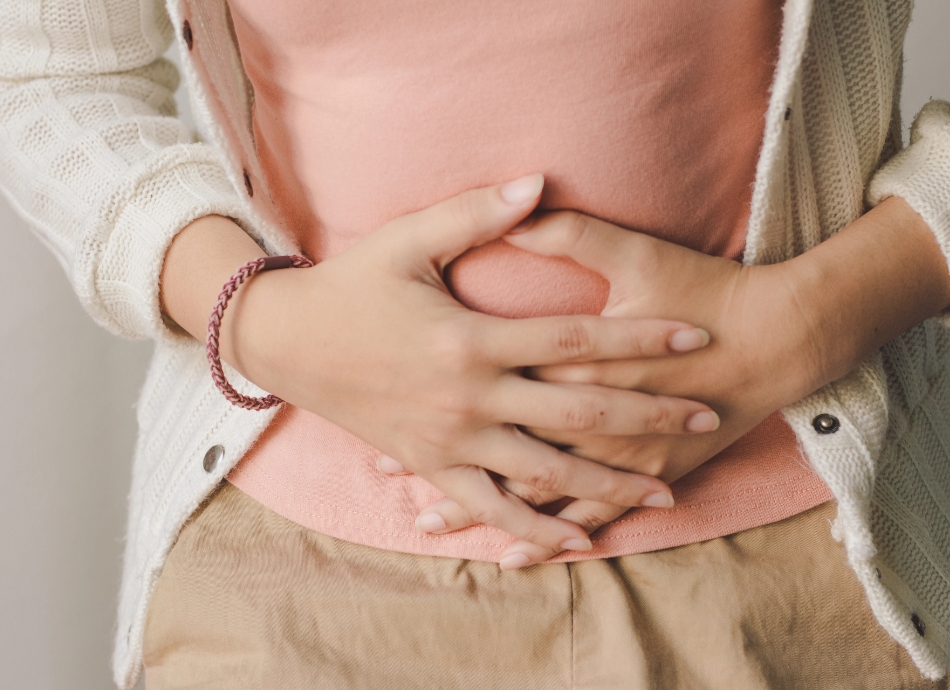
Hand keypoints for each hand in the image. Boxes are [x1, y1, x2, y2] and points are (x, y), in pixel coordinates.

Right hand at [161, 176, 718, 553]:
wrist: (287, 342)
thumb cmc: (350, 285)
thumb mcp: (407, 240)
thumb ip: (477, 214)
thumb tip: (539, 181)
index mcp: (471, 339)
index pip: (576, 340)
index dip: (641, 339)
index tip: (696, 336)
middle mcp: (469, 398)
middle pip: (578, 414)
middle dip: (649, 416)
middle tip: (707, 418)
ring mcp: (450, 441)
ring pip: (545, 473)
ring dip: (609, 485)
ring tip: (665, 493)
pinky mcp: (430, 467)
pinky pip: (489, 507)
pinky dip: (533, 528)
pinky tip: (576, 542)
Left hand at [405, 196, 949, 567]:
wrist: (780, 337)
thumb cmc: (707, 289)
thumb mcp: (637, 252)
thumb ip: (571, 232)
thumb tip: (520, 198)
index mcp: (574, 358)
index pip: (495, 375)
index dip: (438, 381)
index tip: (383, 384)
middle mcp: (587, 415)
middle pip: (502, 440)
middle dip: (444, 452)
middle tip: (384, 461)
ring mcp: (618, 454)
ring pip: (535, 490)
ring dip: (480, 507)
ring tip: (424, 519)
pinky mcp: (646, 475)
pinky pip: (585, 515)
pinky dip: (546, 538)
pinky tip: (512, 557)